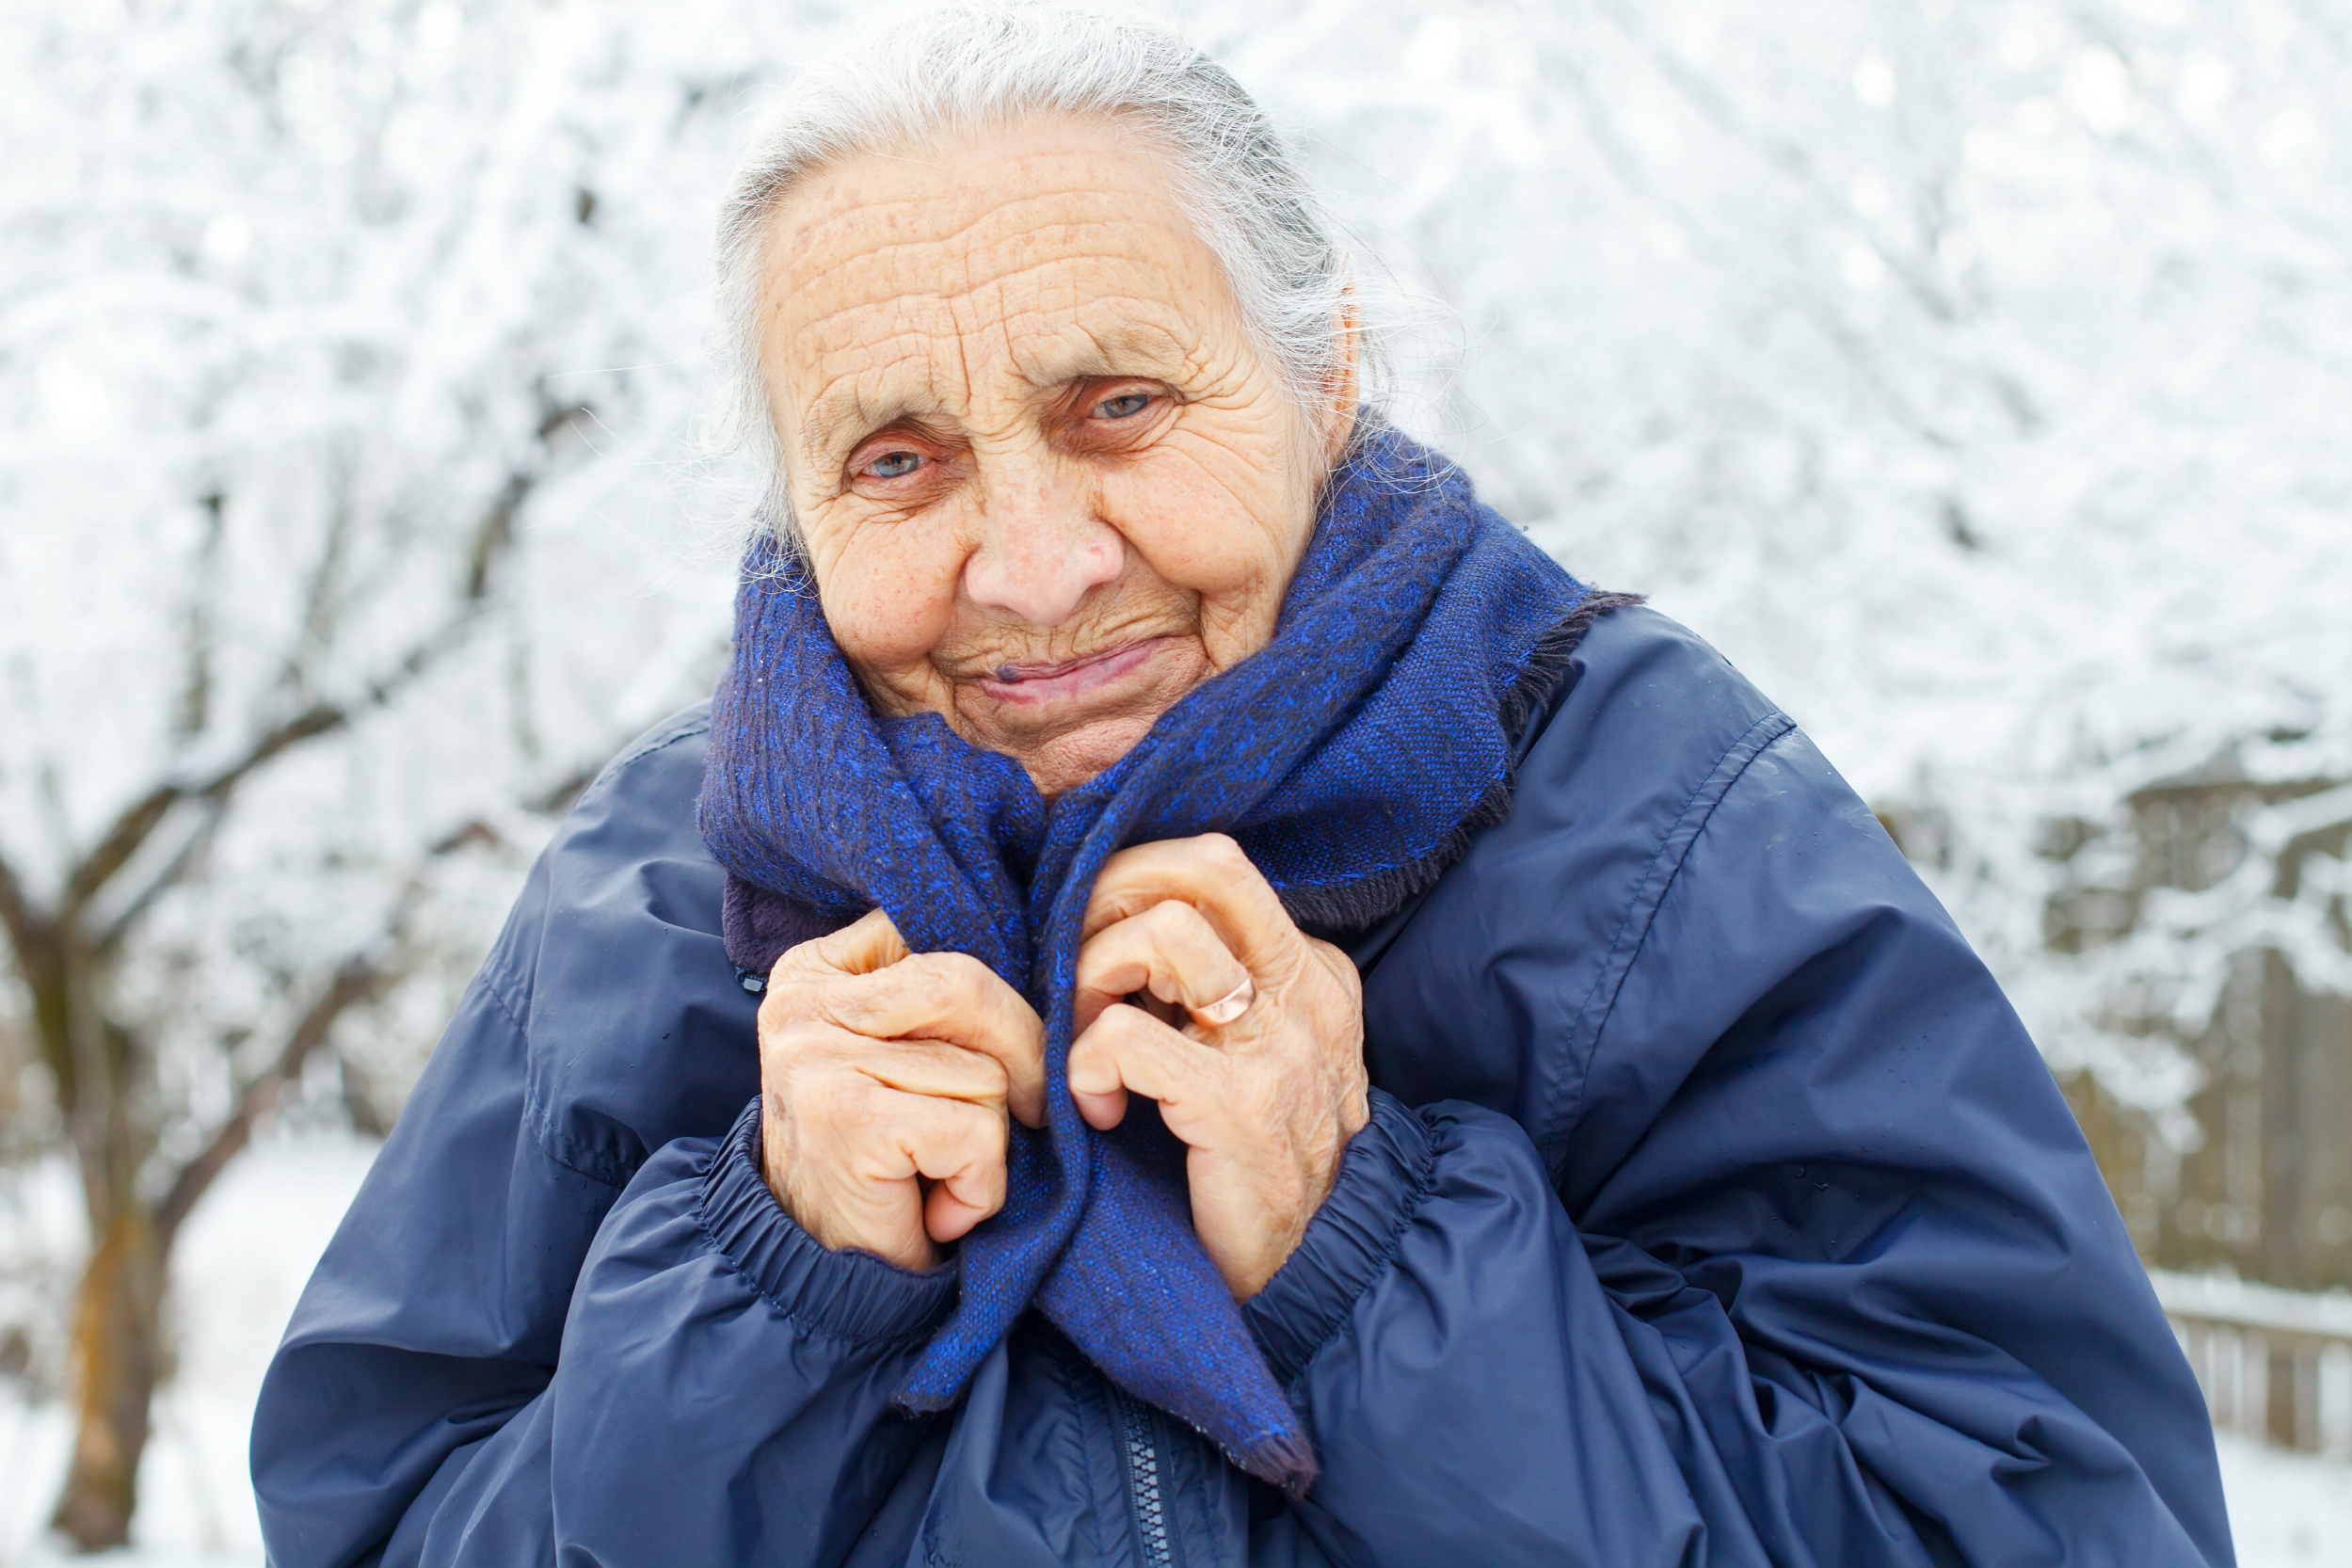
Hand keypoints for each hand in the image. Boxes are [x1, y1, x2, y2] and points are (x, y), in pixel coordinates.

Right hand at [756, 909, 1045, 1270]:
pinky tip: (939, 1208)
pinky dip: (979, 1184)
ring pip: (983, 1069)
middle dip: (1023, 1056)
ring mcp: (819, 1059)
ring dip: (990, 1139)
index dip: (1000, 993)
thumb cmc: (881, 1161)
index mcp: (813, 971)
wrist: (822, 1279)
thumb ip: (942, 999)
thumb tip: (1052, 958)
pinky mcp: (849, 1120)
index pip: (939, 933)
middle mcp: (803, 1004)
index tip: (1003, 1051)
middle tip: (1026, 1115)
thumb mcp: (900, 1055)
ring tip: (941, 1173)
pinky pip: (974, 1131)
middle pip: (968, 986)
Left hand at [1068, 834, 1368, 1299]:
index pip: (1215, 868)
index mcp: (1311, 973)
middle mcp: (1309, 994)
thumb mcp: (1237, 1055)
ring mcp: (1282, 1047)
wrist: (1298, 1286)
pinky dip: (1085, 1064)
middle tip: (1077, 967)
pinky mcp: (1241, 1105)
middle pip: (1205, 864)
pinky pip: (1126, 1036)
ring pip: (1165, 932)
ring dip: (1094, 977)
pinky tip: (1095, 1110)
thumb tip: (1100, 921)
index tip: (1092, 948)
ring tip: (1084, 1041)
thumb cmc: (1240, 1166)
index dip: (1132, 889)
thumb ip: (1197, 990)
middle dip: (1112, 896)